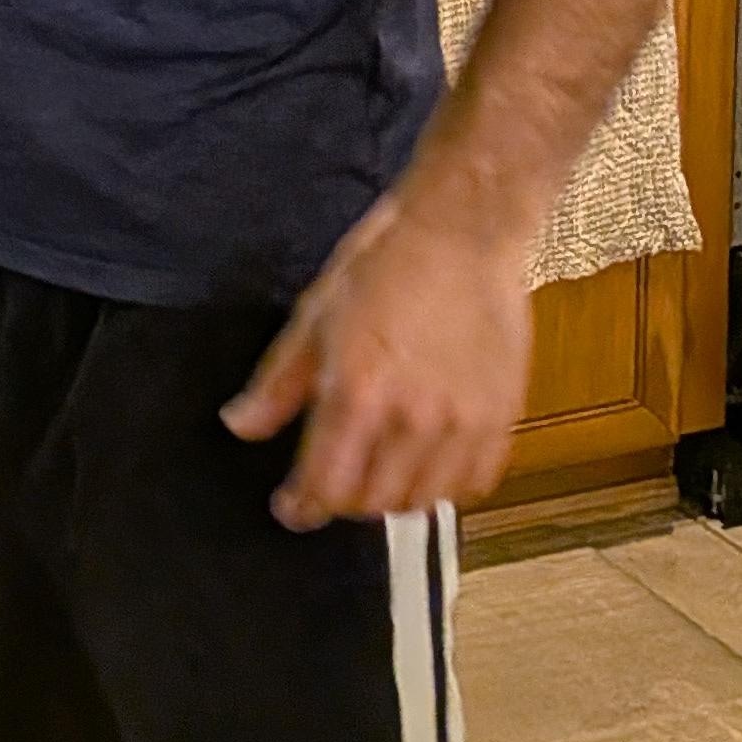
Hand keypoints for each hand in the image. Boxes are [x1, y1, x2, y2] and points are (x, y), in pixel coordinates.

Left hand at [222, 180, 536, 529]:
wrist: (463, 232)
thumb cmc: (382, 264)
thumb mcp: (313, 316)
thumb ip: (278, 383)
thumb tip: (240, 426)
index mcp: (357, 394)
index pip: (325, 484)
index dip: (302, 507)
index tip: (291, 508)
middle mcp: (411, 419)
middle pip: (372, 503)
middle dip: (342, 502)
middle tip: (331, 484)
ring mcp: (462, 423)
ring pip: (422, 501)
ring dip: (392, 498)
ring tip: (377, 476)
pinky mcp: (501, 417)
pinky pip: (473, 483)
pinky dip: (445, 486)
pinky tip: (426, 466)